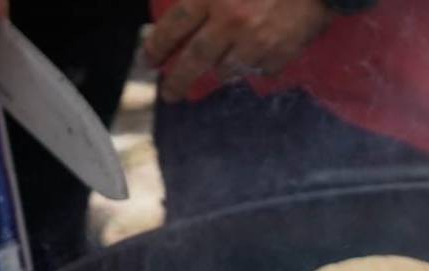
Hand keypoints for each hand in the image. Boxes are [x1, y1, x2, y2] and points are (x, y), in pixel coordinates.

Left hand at [145, 0, 332, 102]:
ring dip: (218, 70)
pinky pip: (259, 69)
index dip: (158, 46)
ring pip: (226, 69)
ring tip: (214, 69)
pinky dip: (253, 66)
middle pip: (195, 58)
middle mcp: (230, 23)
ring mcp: (256, 43)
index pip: (174, 26)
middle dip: (177, 79)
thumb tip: (186, 19)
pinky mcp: (279, 55)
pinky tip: (254, 57)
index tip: (149, 61)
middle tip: (169, 93)